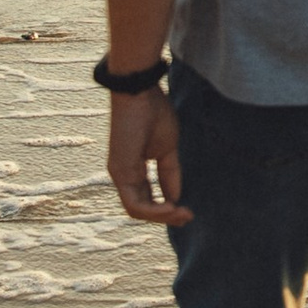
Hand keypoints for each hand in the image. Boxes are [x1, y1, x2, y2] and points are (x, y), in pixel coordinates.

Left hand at [109, 82, 189, 225]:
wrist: (139, 92)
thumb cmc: (153, 113)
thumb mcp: (167, 149)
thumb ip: (170, 174)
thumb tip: (176, 197)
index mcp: (132, 169)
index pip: (147, 198)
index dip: (166, 208)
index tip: (188, 210)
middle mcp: (123, 175)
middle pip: (142, 208)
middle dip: (166, 216)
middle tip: (188, 216)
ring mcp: (119, 174)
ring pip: (137, 210)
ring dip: (161, 216)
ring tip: (182, 213)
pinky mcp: (120, 171)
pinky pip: (134, 203)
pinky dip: (153, 210)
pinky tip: (171, 206)